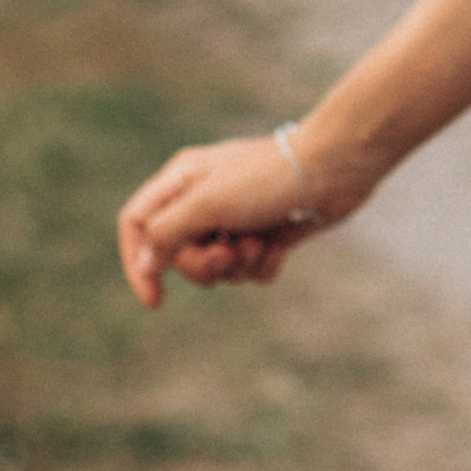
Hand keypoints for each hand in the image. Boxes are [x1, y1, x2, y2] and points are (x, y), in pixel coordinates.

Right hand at [115, 125, 370, 310]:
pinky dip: (263, 265)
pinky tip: (280, 246)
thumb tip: (144, 265)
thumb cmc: (267, 179)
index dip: (137, 262)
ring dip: (238, 265)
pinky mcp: (266, 232)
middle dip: (205, 265)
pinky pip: (249, 270)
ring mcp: (236, 216)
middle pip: (179, 255)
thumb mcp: (207, 204)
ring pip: (217, 267)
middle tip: (228, 252)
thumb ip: (167, 234)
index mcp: (182, 180)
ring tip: (260, 242)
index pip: (136, 223)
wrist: (334, 169)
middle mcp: (204, 198)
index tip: (155, 301)